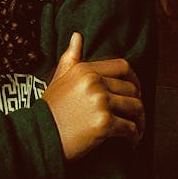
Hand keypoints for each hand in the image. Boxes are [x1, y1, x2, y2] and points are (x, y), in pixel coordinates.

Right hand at [42, 32, 144, 160]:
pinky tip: (131, 142)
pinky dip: (134, 137)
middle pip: (132, 89)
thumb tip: (77, 36)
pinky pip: (130, 128)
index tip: (135, 91)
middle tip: (135, 115)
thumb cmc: (49, 111)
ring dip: (139, 121)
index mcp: (85, 70)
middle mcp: (94, 83)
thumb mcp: (58, 79)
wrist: (37, 137)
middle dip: (137, 103)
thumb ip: (70, 57)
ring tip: (136, 129)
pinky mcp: (104, 124)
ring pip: (135, 107)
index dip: (134, 79)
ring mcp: (100, 103)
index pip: (122, 66)